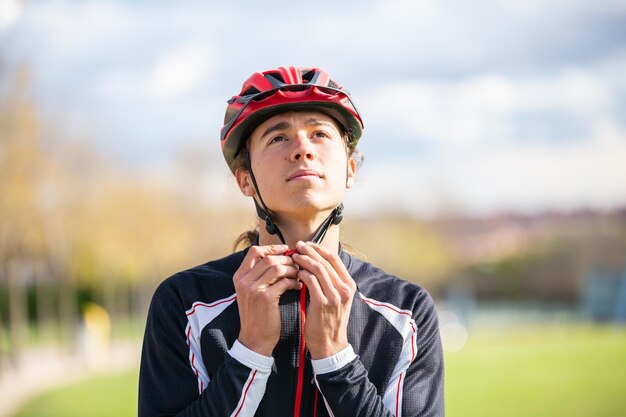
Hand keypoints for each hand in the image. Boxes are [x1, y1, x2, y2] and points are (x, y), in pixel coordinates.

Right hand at [234, 245, 300, 355]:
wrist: (255, 339)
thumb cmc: (257, 314)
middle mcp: (244, 281)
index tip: (286, 250)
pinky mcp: (265, 298)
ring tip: (298, 275)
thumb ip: (260, 275)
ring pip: (277, 268)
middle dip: (286, 259)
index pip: (254, 251)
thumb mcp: (251, 292)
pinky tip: (298, 287)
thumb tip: (279, 256)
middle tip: (297, 265)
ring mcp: (254, 289)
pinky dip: (294, 282)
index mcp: (240, 276)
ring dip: (291, 270)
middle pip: (268, 258)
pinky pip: (284, 282)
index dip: (272, 248)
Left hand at [292, 241, 355, 358]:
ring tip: (294, 257)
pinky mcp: (323, 303)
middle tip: (297, 246)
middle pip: (326, 261)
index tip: (308, 244)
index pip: (334, 259)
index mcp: (349, 285)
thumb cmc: (329, 320)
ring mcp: (335, 295)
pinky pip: (311, 281)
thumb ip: (331, 282)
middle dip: (310, 251)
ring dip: (304, 260)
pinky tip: (295, 273)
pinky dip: (302, 274)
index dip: (320, 249)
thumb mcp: (337, 299)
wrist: (330, 344)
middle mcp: (344, 288)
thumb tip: (316, 263)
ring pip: (318, 269)